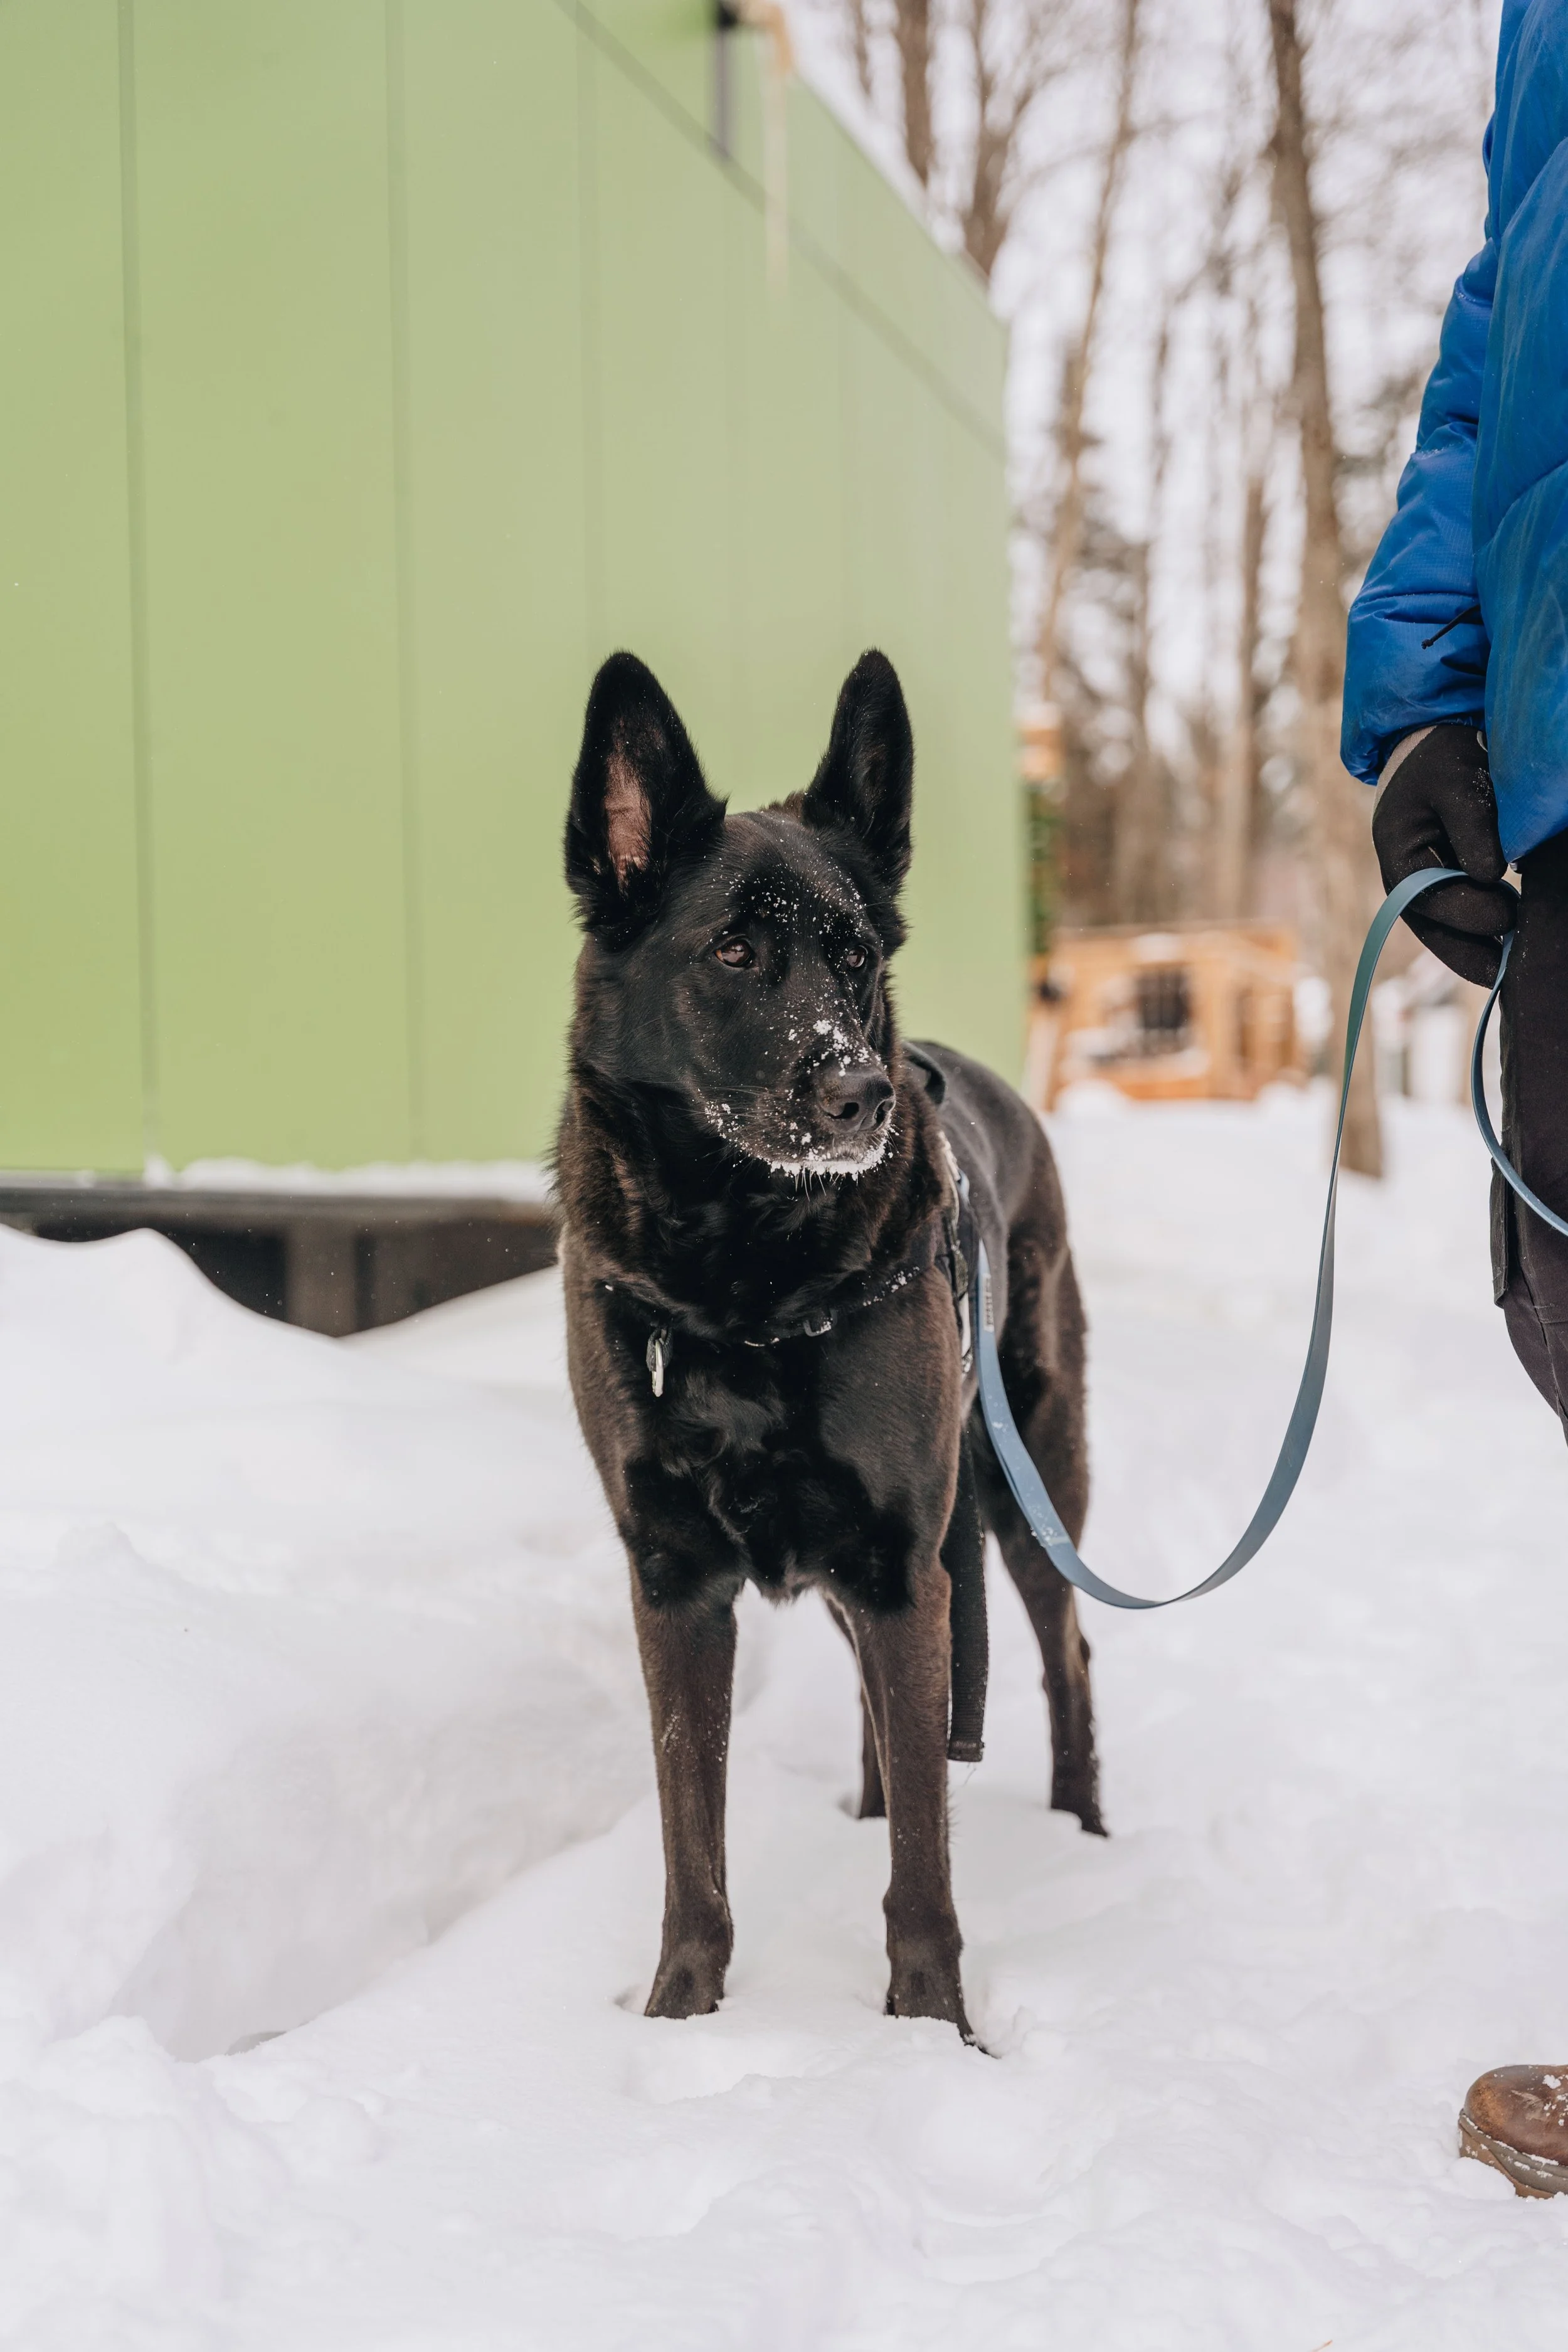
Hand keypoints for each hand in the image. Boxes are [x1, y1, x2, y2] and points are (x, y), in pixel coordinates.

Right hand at [1371, 725, 1518, 984]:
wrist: (1437, 748)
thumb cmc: (1445, 760)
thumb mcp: (1456, 780)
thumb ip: (1471, 824)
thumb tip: (1490, 875)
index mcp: (1398, 855)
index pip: (1429, 898)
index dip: (1468, 912)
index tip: (1509, 913)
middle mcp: (1406, 882)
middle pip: (1434, 929)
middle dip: (1472, 951)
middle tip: (1513, 963)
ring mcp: (1424, 888)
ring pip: (1446, 934)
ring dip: (1477, 952)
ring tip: (1510, 969)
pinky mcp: (1447, 887)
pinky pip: (1461, 922)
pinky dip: (1484, 936)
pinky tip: (1508, 948)